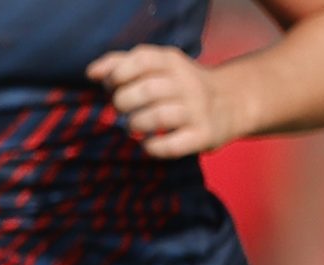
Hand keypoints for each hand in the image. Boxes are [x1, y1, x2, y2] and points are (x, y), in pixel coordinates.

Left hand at [89, 46, 243, 158]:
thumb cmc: (177, 88)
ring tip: (135, 125)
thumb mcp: (156, 68)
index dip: (118, 74)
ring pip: (157, 117)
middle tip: (123, 109)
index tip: (111, 85)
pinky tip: (149, 142)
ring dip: (135, 124)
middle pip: (146, 90)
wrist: (232, 103)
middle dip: (123, 102)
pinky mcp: (203, 135)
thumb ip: (122, 64)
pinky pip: (170, 146)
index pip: (142, 59)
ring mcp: (198, 110)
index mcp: (173, 62)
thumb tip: (91, 72)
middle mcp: (188, 83)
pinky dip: (151, 147)